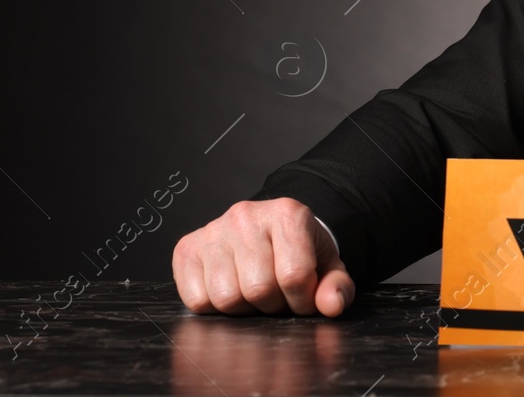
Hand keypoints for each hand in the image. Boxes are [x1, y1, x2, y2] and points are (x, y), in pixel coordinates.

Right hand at [172, 197, 353, 316]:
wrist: (269, 229)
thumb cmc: (298, 251)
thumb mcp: (327, 266)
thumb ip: (336, 286)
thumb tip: (332, 305)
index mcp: (288, 214)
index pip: (294, 275)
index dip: (302, 300)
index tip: (303, 297)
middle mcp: (246, 216)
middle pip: (258, 289)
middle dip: (273, 305)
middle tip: (277, 296)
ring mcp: (213, 230)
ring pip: (226, 298)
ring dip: (244, 308)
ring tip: (254, 293)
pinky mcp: (187, 248)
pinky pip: (197, 300)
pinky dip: (214, 307)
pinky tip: (230, 288)